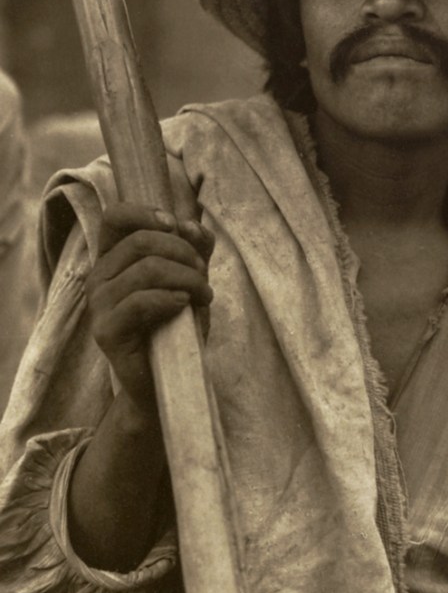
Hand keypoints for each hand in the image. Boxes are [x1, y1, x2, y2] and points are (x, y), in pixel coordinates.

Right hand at [85, 202, 213, 408]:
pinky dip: (170, 298)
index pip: (115, 217)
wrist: (169, 379)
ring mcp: (98, 305)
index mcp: (114, 259)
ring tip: (203, 295)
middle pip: (141, 241)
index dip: (146, 213)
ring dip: (187, 278)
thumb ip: (195, 249)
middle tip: (203, 275)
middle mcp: (99, 277)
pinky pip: (139, 301)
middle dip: (184, 252)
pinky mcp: (106, 331)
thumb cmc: (178, 326)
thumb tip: (192, 225)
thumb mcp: (192, 280)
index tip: (176, 225)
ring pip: (146, 269)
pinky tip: (185, 305)